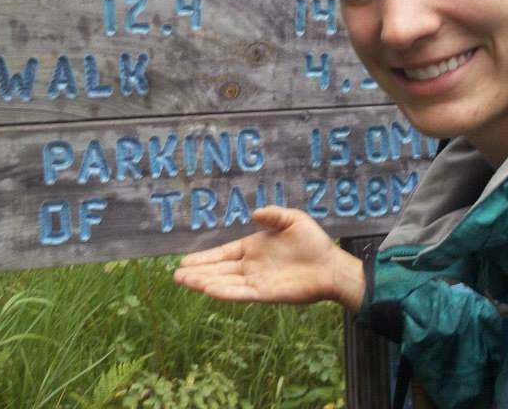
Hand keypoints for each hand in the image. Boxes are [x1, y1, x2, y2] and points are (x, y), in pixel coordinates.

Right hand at [173, 206, 365, 311]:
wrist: (331, 265)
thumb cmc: (313, 242)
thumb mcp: (293, 220)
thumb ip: (273, 215)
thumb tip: (255, 213)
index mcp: (253, 248)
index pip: (223, 253)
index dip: (205, 257)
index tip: (185, 260)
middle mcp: (251, 266)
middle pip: (219, 270)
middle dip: (197, 272)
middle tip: (176, 275)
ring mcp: (257, 280)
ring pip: (225, 282)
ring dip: (205, 282)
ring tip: (185, 282)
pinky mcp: (266, 293)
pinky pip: (241, 293)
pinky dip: (225, 292)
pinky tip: (209, 290)